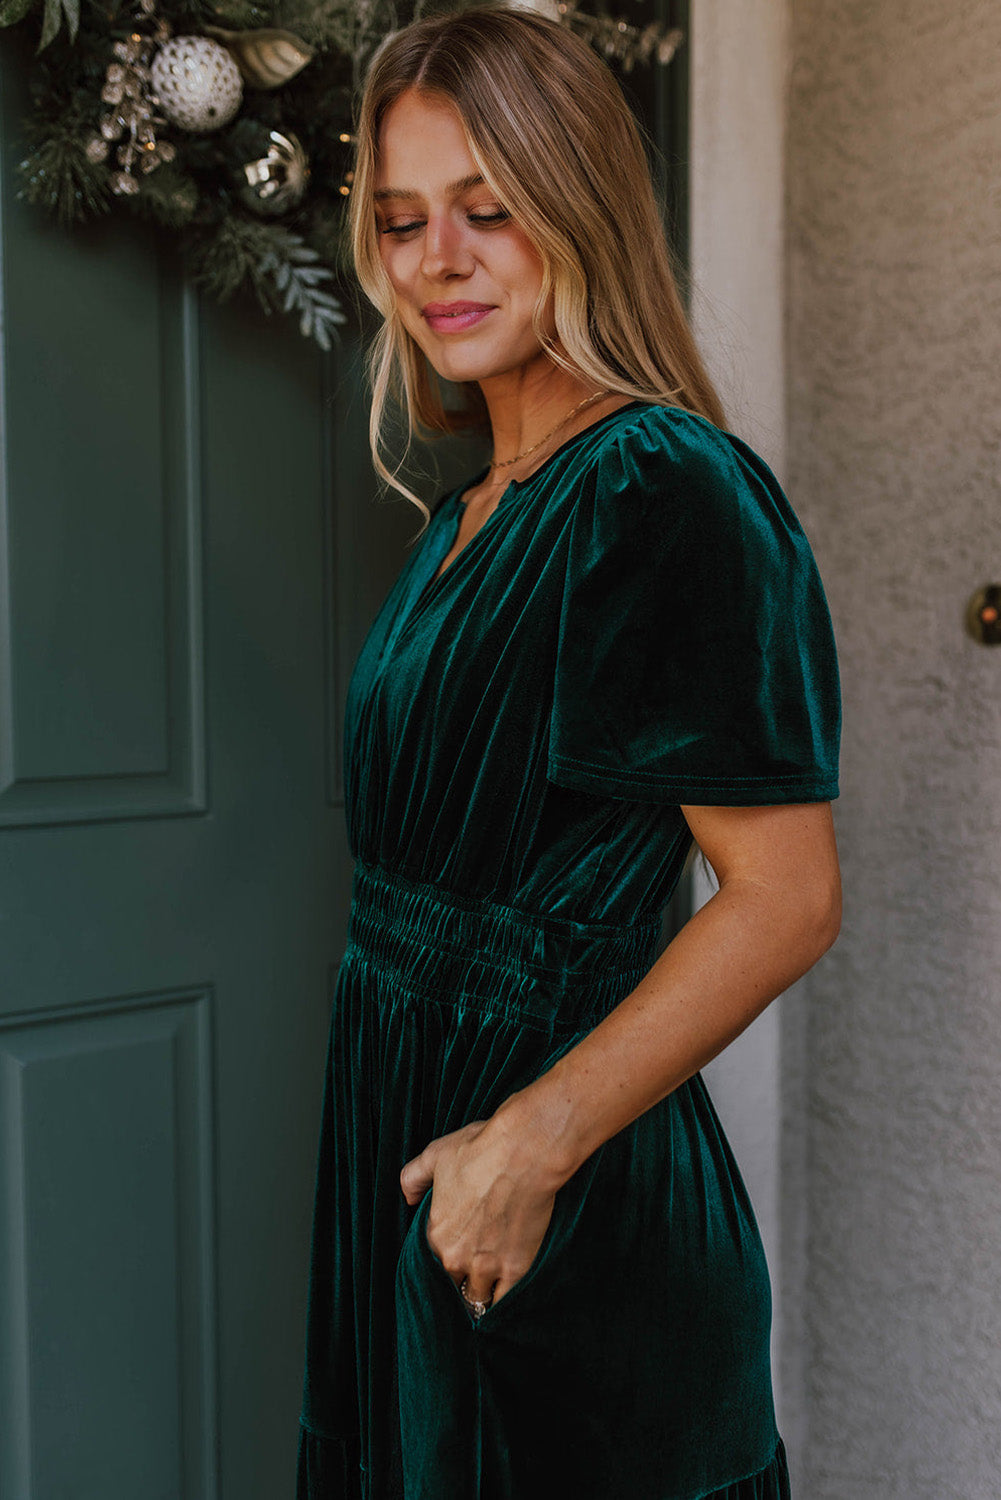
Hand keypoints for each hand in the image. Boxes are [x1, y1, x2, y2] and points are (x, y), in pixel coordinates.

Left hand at [400, 1110, 559, 1308]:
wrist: (524, 1153)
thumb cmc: (480, 1150)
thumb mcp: (435, 1155)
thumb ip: (413, 1178)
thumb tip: (408, 1197)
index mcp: (435, 1235)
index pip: (430, 1267)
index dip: (441, 1265)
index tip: (451, 1262)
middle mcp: (456, 1258)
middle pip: (452, 1287)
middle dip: (459, 1283)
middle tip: (469, 1277)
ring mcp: (487, 1267)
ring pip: (477, 1299)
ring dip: (480, 1295)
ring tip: (486, 1291)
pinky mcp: (516, 1269)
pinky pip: (504, 1301)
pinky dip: (503, 1301)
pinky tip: (504, 1297)